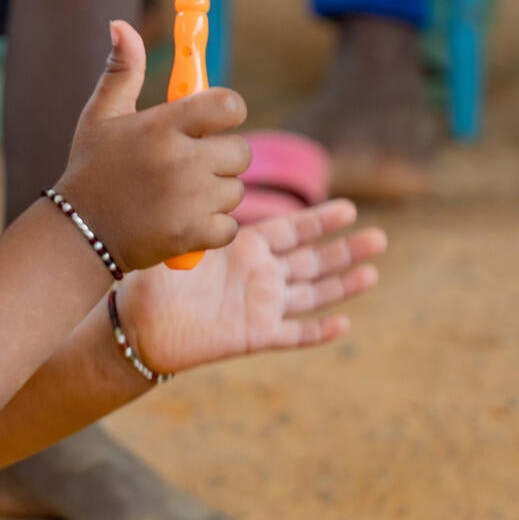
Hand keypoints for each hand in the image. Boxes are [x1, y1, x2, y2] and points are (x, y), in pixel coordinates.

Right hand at [54, 21, 249, 273]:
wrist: (78, 233)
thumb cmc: (91, 168)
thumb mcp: (101, 115)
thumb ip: (122, 69)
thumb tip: (121, 25)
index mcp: (162, 126)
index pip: (228, 105)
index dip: (229, 110)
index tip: (215, 119)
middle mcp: (181, 161)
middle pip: (241, 151)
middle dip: (222, 157)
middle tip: (191, 163)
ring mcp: (189, 201)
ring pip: (235, 190)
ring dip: (216, 193)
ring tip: (180, 194)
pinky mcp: (193, 235)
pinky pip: (229, 225)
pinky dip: (212, 226)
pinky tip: (184, 219)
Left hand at [116, 200, 385, 373]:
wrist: (139, 325)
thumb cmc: (152, 279)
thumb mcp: (177, 242)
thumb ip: (198, 218)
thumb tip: (200, 184)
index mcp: (244, 247)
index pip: (291, 230)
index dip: (321, 221)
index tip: (350, 208)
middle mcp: (259, 275)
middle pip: (312, 260)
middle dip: (345, 249)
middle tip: (379, 237)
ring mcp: (261, 306)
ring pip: (312, 294)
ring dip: (343, 285)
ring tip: (374, 273)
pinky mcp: (255, 335)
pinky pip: (292, 334)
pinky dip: (317, 332)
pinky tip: (343, 324)